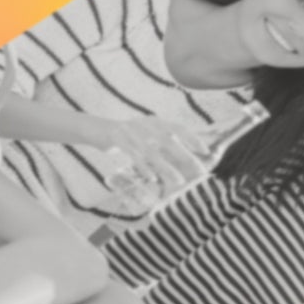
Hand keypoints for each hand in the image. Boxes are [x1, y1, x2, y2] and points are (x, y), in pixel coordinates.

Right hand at [84, 115, 208, 191]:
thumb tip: (184, 155)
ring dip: (167, 168)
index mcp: (155, 121)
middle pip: (169, 140)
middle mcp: (145, 123)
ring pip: (152, 151)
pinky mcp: (118, 139)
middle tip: (199, 172)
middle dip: (186, 156)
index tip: (207, 151)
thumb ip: (162, 142)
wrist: (97, 129)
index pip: (178, 128)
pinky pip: (133, 155)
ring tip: (179, 182)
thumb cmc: (127, 136)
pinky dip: (144, 167)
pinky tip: (152, 178)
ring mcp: (131, 131)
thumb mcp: (146, 135)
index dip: (193, 138)